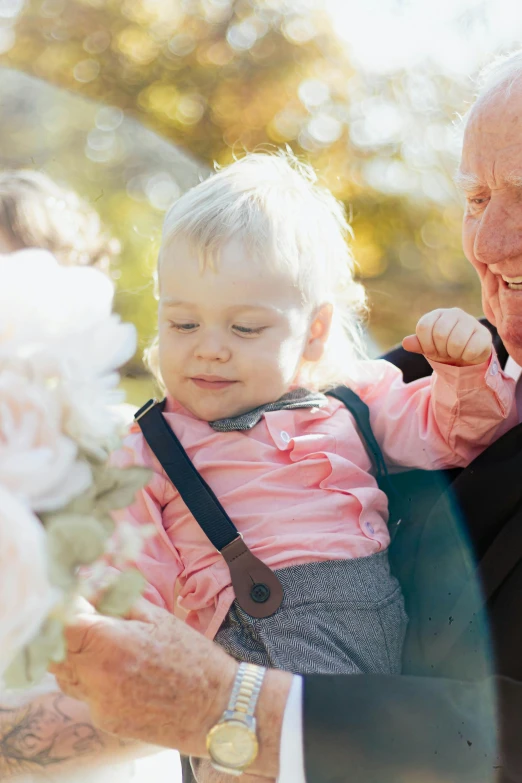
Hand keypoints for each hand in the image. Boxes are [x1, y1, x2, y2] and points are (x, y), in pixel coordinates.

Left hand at [49, 598, 237, 756]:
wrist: (215, 707)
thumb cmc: (191, 657)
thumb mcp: (156, 616)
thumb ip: (116, 598)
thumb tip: (91, 582)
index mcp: (107, 644)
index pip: (61, 622)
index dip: (66, 607)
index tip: (78, 598)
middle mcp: (95, 678)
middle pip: (54, 649)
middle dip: (66, 631)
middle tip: (89, 617)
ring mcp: (97, 704)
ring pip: (64, 674)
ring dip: (75, 655)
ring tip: (107, 644)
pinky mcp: (104, 721)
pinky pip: (84, 694)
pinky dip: (92, 679)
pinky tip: (121, 671)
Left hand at [402, 308, 492, 365]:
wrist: (467, 355)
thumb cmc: (444, 349)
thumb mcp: (429, 347)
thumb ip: (417, 344)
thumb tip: (406, 343)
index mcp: (437, 314)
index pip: (424, 327)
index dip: (426, 344)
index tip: (432, 350)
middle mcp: (454, 313)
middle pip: (440, 333)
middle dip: (440, 350)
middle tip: (446, 352)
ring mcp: (470, 321)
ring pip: (456, 342)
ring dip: (454, 354)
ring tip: (456, 352)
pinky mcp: (484, 333)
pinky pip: (471, 349)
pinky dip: (466, 357)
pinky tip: (468, 354)